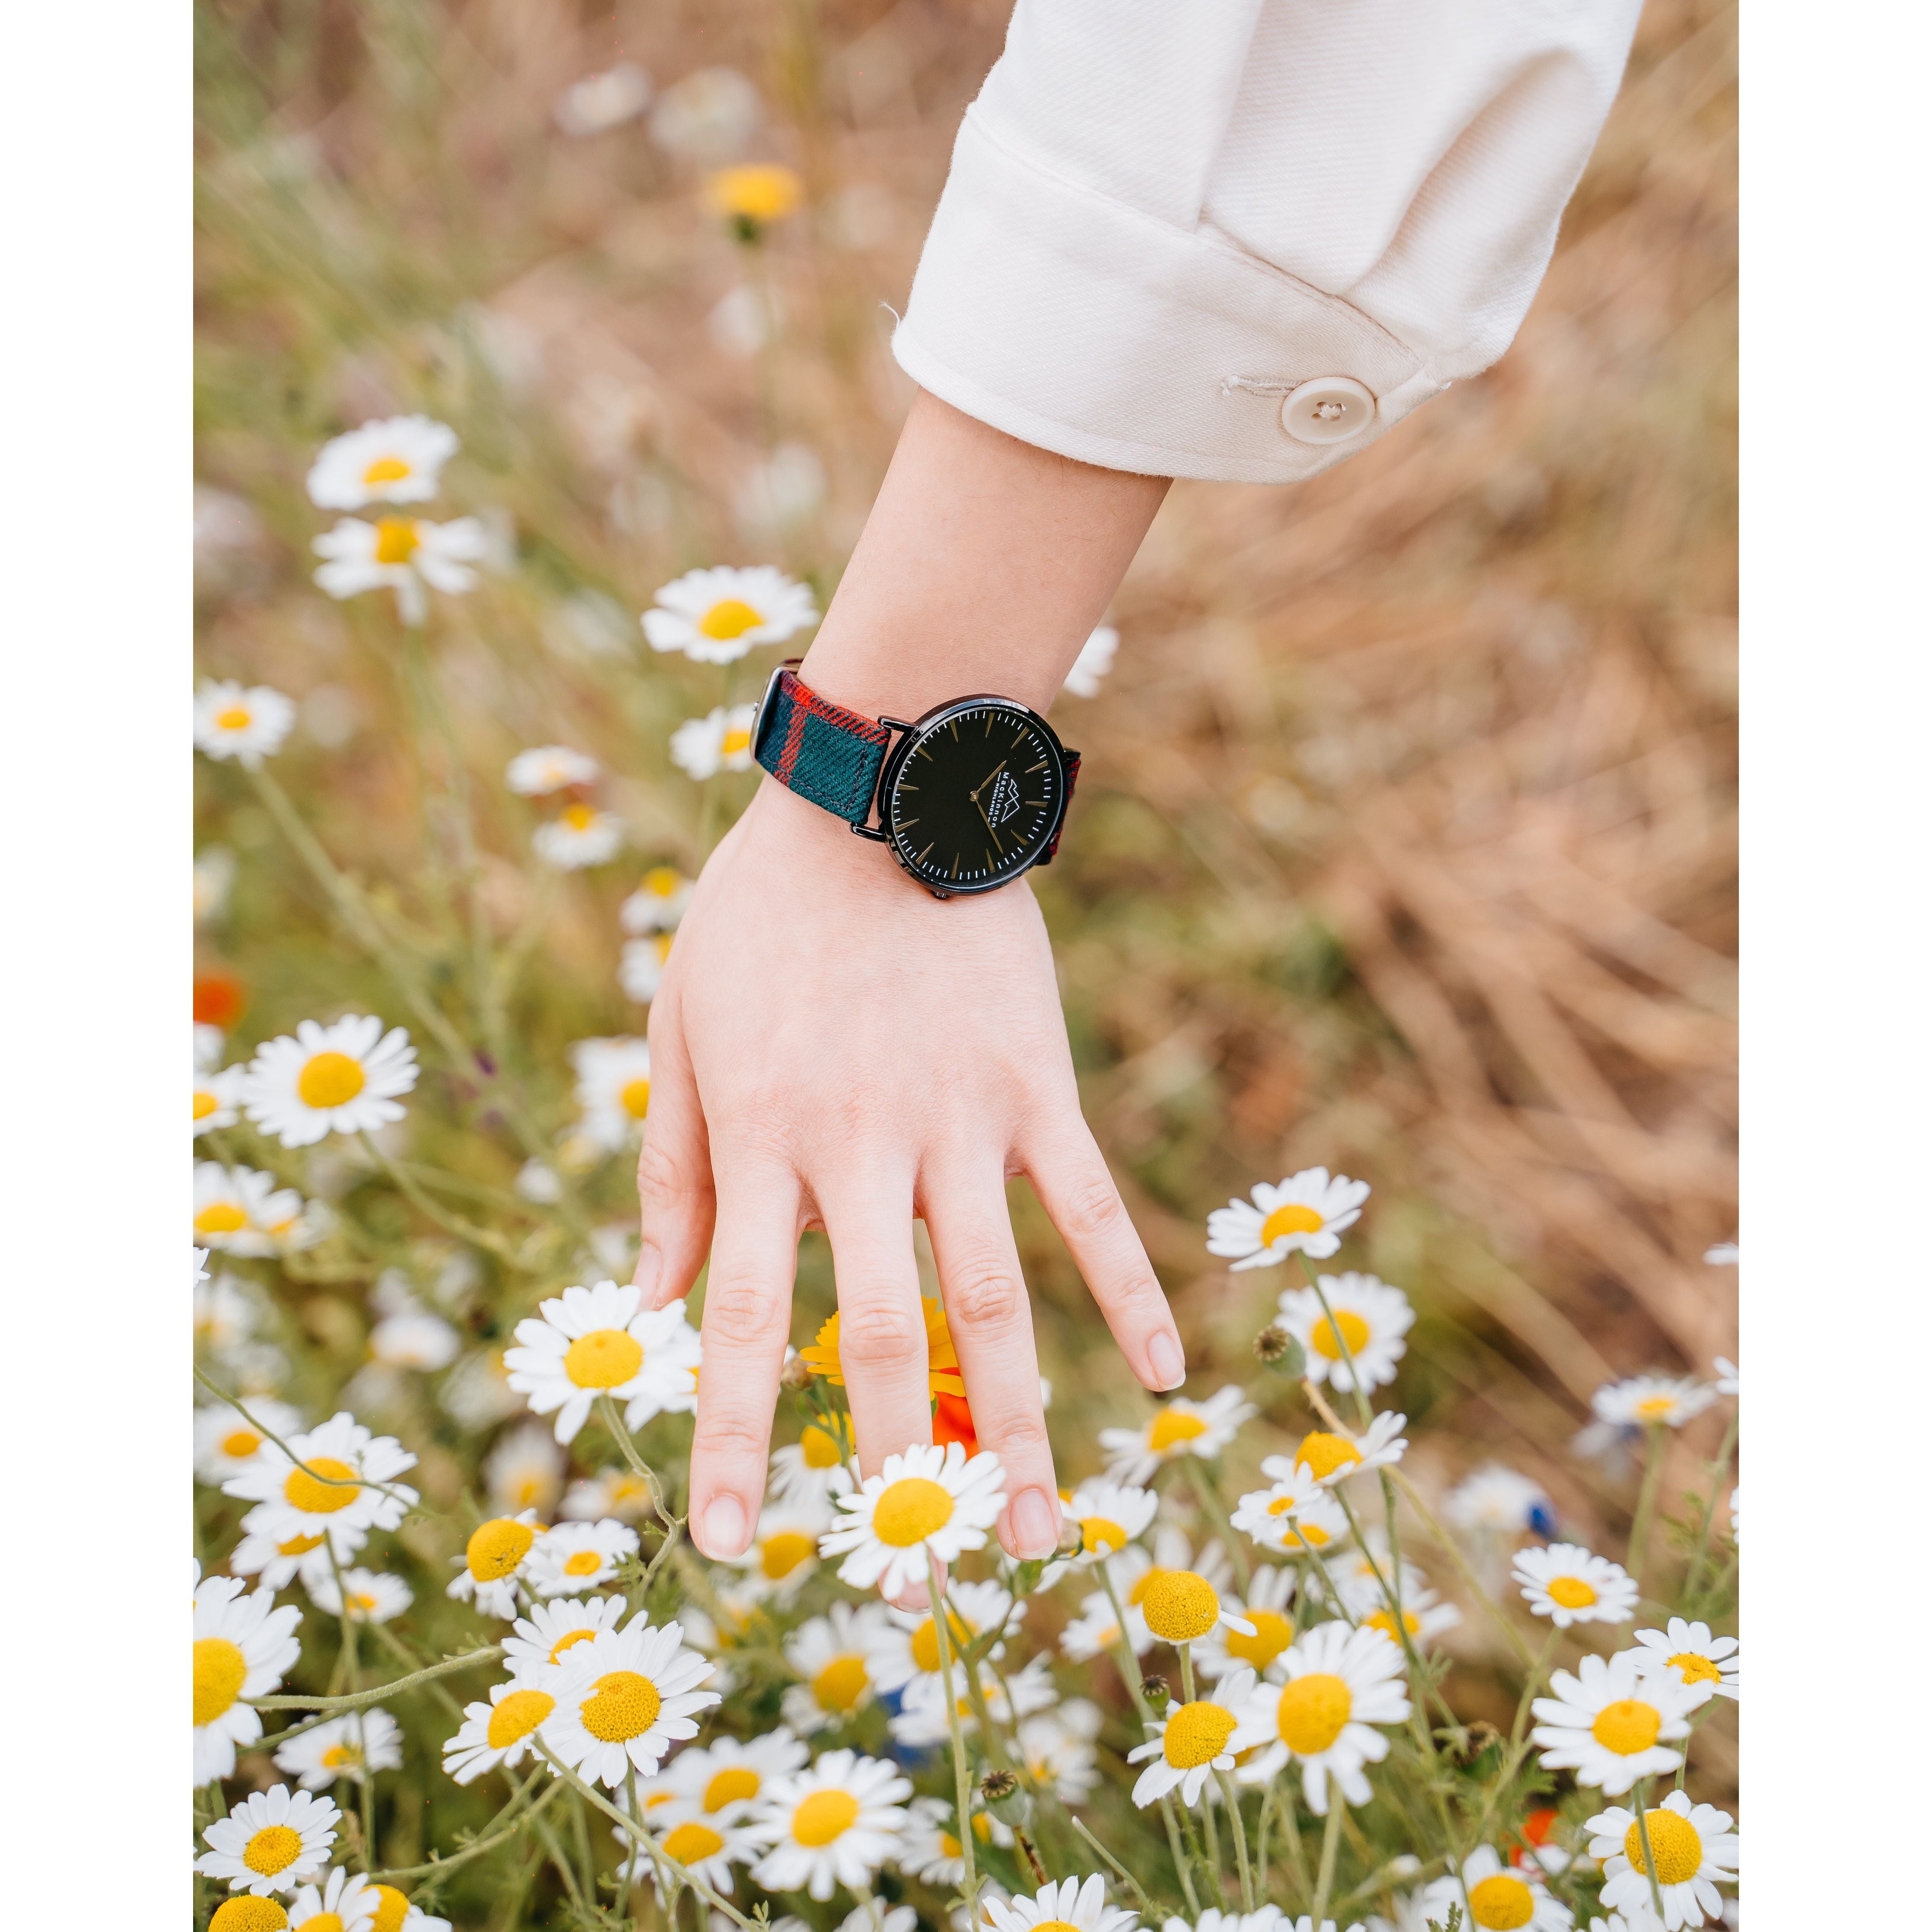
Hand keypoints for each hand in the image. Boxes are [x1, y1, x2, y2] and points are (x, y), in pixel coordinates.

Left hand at [633, 778, 1186, 1572]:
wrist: (877, 793)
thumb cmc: (757, 921)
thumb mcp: (682, 1033)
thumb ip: (670, 1176)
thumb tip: (646, 1311)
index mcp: (761, 1139)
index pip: (733, 1322)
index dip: (729, 1443)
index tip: (726, 1550)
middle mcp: (861, 1146)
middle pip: (878, 1335)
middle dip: (894, 1472)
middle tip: (913, 1590)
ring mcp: (962, 1119)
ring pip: (997, 1295)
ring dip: (1019, 1419)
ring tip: (1035, 1534)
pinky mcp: (1038, 1088)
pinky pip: (1090, 1204)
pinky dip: (1129, 1287)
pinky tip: (1162, 1374)